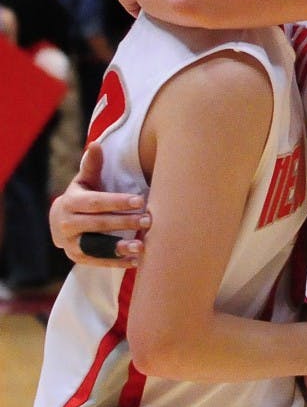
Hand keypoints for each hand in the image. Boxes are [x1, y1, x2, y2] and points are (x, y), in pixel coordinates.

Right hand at [49, 142, 149, 266]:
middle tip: (148, 220)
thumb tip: (96, 144)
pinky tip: (137, 261)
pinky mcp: (78, 259)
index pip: (96, 202)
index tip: (140, 200)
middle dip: (125, 222)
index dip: (118, 202)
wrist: (59, 222)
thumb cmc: (80, 196)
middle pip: (99, 224)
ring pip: (97, 247)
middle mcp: (68, 224)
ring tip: (142, 247)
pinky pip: (99, 262)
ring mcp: (72, 244)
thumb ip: (92, 165)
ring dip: (120, 247)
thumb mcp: (84, 181)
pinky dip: (117, 262)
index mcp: (71, 203)